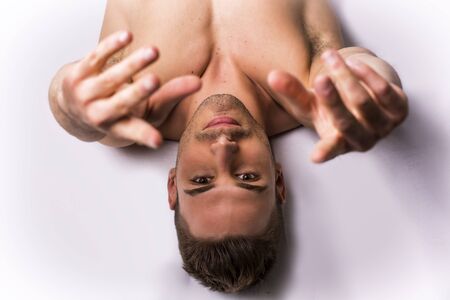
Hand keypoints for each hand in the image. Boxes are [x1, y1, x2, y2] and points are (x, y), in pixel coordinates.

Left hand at [59, 30, 200, 147]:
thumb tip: (198, 82)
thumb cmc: (118, 110)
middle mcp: (100, 114)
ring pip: (111, 77)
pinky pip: (96, 57)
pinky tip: (127, 37)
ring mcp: (86, 94)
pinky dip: (111, 46)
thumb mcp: (146, 109)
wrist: (72, 106)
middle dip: (137, 92)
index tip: (156, 141)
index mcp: (119, 127)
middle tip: (154, 81)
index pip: (134, 132)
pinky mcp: (77, 74)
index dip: (146, 136)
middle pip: (121, 103)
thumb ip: (172, 95)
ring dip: (132, 64)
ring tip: (154, 52)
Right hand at [268, 49, 407, 162]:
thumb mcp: (311, 103)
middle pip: (346, 122)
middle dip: (332, 100)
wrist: (368, 101)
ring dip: (346, 77)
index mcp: (338, 143)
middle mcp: (362, 140)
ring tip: (329, 56)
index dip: (324, 152)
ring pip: (364, 102)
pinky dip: (367, 75)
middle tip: (320, 79)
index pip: (331, 149)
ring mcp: (383, 127)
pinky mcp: (400, 111)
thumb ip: (292, 92)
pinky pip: (384, 91)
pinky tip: (352, 63)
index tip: (315, 157)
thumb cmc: (334, 108)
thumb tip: (273, 75)